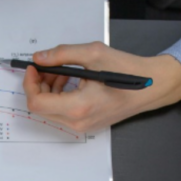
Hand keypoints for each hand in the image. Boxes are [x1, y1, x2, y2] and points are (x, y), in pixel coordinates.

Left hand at [23, 42, 180, 131]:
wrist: (150, 87)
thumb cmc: (126, 70)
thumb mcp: (93, 54)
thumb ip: (62, 54)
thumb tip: (40, 58)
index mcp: (78, 106)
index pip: (37, 103)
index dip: (30, 84)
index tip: (33, 67)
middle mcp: (78, 122)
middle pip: (41, 108)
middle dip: (39, 85)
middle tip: (46, 66)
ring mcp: (82, 127)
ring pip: (51, 111)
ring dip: (49, 90)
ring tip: (61, 72)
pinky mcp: (86, 125)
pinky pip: (63, 113)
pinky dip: (60, 96)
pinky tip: (70, 81)